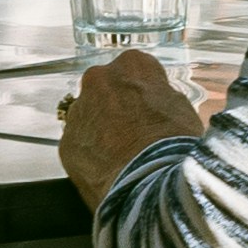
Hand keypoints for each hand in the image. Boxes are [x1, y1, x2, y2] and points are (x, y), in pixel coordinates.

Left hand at [61, 44, 213, 197]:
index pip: (136, 69)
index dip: (144, 90)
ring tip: (121, 154)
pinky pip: (78, 143)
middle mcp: (97, 80)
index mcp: (131, 65)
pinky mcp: (66, 142)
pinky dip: (89, 153)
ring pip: (88, 116)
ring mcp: (78, 112)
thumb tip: (153, 103)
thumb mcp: (181, 108)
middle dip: (115, 105)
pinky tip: (108, 167)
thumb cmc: (173, 142)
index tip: (150, 106)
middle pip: (105, 88)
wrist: (151, 182)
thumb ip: (160, 97)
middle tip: (133, 129)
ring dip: (100, 129)